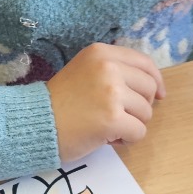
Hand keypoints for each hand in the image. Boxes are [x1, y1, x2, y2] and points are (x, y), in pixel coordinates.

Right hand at [47, 43, 164, 162]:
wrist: (35, 122)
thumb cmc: (60, 102)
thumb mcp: (85, 71)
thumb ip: (114, 71)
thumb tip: (154, 88)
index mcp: (101, 53)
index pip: (144, 63)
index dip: (156, 81)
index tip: (158, 96)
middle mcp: (108, 68)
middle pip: (149, 88)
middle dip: (140, 107)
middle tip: (120, 116)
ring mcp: (111, 93)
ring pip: (146, 112)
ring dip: (132, 124)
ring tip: (109, 127)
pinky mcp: (112, 118)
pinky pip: (139, 132)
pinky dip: (127, 140)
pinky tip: (108, 138)